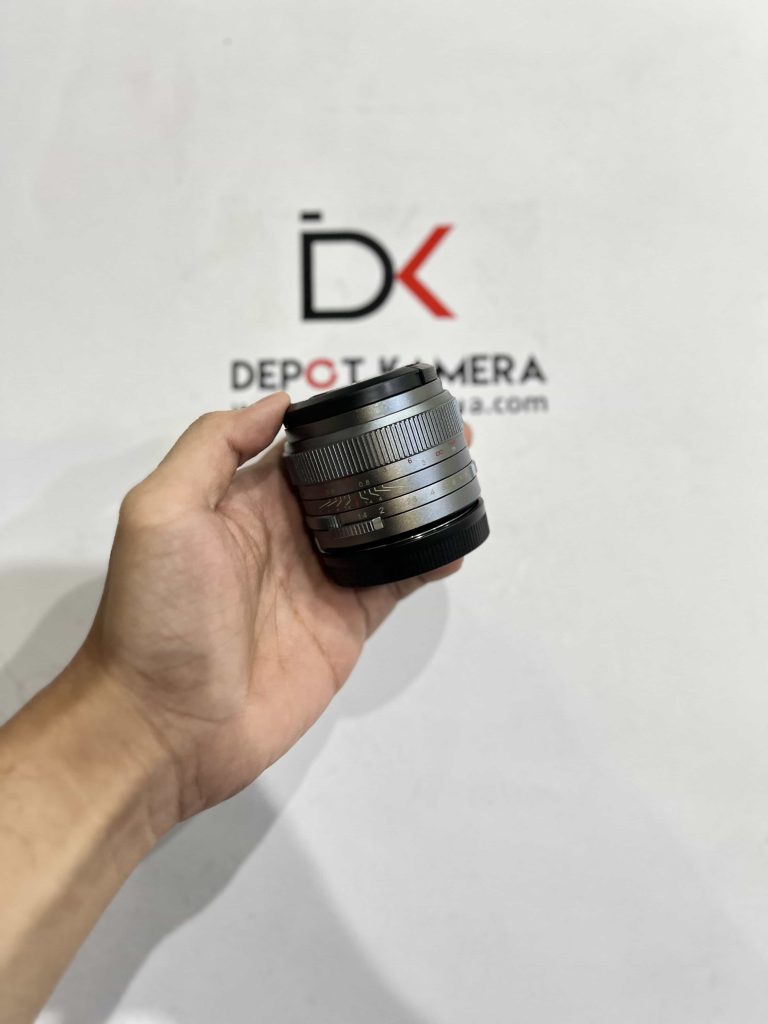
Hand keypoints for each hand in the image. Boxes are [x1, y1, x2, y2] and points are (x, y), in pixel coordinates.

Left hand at [81, 392, 463, 828]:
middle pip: (351, 482)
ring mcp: (317, 581)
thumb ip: (213, 447)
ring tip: (457, 473)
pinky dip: (425, 560)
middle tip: (439, 431)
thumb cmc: (153, 619)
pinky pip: (393, 582)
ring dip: (417, 501)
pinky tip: (453, 541)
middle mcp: (283, 536)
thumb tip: (275, 403)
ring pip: (380, 527)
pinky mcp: (342, 625)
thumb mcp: (161, 512)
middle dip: (392, 455)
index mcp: (241, 501)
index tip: (385, 400)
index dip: (342, 423)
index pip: (302, 448)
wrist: (166, 725)